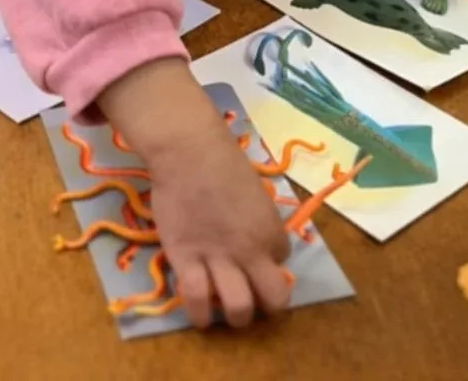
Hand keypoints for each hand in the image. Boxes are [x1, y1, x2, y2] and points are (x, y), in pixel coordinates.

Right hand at [146, 115, 292, 328]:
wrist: (188, 151)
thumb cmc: (223, 161)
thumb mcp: (255, 191)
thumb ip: (259, 220)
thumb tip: (254, 236)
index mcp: (271, 230)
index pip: (283, 260)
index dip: (270, 259)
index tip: (257, 253)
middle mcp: (251, 250)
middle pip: (273, 299)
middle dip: (268, 305)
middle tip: (254, 299)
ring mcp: (218, 258)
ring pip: (238, 307)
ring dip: (237, 317)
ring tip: (227, 312)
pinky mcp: (185, 260)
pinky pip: (196, 300)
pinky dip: (200, 315)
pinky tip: (200, 317)